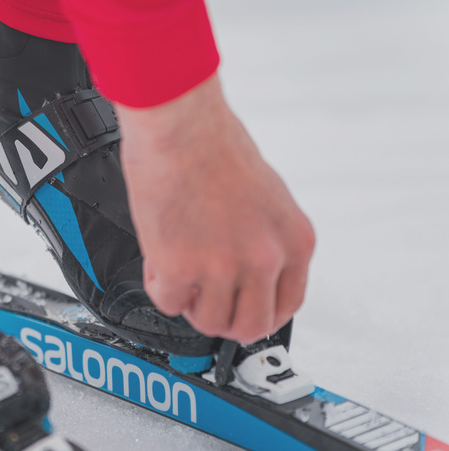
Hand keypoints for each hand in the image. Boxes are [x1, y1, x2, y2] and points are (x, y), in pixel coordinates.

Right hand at [116, 73, 314, 343]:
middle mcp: (265, 258)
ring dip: (188, 301)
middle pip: (250, 327)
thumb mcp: (266, 196)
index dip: (258, 313)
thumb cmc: (213, 143)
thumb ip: (264, 238)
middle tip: (204, 299)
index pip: (287, 306)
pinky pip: (167, 302)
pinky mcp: (181, 268)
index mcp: (293, 240)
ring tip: (177, 266)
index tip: (239, 309)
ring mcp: (224, 267)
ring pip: (207, 321)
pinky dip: (159, 284)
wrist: (179, 123)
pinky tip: (158, 256)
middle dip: (223, 318)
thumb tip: (246, 271)